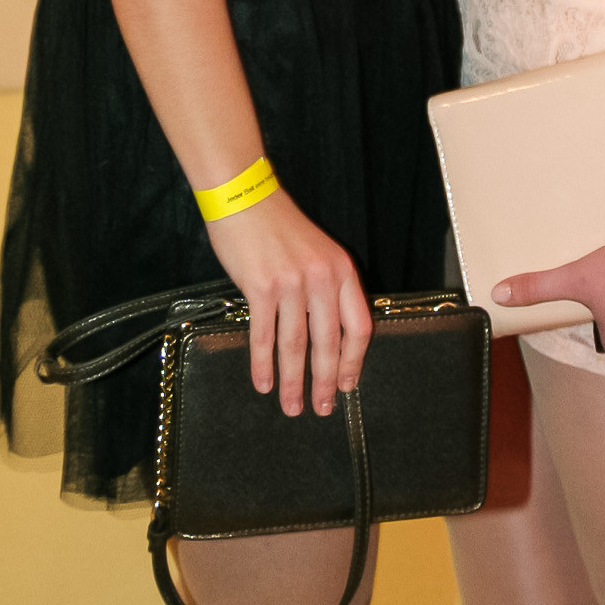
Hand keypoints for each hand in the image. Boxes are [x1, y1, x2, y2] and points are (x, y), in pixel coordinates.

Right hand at [205, 188, 371, 418]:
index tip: (349, 385)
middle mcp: (322, 278)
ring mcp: (292, 283)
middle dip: (326, 382)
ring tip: (291, 407)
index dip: (354, 361)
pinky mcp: (262, 287)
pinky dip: (263, 364)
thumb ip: (325, 288)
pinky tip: (263, 384)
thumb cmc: (279, 226)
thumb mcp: (317, 252)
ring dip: (293, 382)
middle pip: (329, 343)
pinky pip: (264, 335)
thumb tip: (325, 335)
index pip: (359, 326)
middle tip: (322, 409)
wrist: (245, 196)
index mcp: (341, 270)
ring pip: (296, 346)